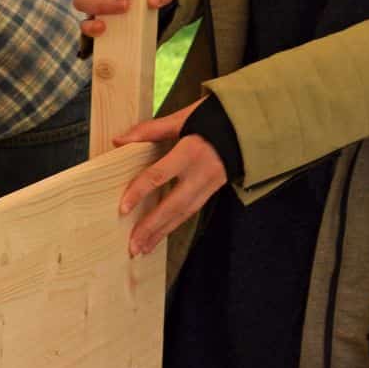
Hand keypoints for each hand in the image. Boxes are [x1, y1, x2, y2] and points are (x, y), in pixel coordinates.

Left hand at [113, 99, 226, 257]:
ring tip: (142, 249)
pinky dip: (174, 225)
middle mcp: (201, 173)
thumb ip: (150, 130)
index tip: (122, 208)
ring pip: (183, 214)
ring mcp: (210, 185)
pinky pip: (191, 211)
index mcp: (190, 153)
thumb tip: (119, 141)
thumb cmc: (213, 118)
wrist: (249, 126)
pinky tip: (160, 235)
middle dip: (151, 227)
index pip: (159, 176)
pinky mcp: (214, 191)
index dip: (140, 192)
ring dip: (161, 233)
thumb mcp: (183, 118)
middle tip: (133, 246)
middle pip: (172, 206)